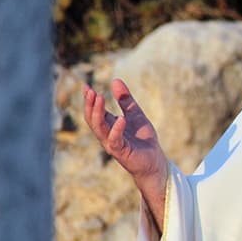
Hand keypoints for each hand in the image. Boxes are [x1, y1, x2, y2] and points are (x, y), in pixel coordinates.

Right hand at [84, 79, 168, 197]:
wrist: (154, 160)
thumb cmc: (143, 139)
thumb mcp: (135, 114)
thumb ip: (125, 100)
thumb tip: (115, 80)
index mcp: (109, 126)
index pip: (94, 113)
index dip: (90, 101)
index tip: (87, 87)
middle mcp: (107, 135)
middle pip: (93, 120)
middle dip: (90, 105)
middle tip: (90, 91)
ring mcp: (113, 145)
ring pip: (100, 129)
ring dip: (98, 114)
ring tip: (100, 98)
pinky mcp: (122, 153)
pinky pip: (115, 141)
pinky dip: (116, 129)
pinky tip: (120, 118)